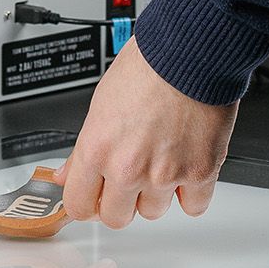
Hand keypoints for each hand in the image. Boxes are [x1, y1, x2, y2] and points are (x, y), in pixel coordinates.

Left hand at [47, 33, 237, 227]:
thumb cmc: (149, 65)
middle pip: (116, 217)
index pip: (79, 206)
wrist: (191, 50)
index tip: (94, 196)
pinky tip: (186, 163)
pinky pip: (193, 206)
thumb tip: (68, 174)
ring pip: (154, 211)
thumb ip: (85, 149)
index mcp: (97, 149)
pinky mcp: (199, 174)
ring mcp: (164, 174)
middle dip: (122, 201)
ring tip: (163, 156)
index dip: (87, 202)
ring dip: (157, 192)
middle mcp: (128, 167)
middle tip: (131, 176)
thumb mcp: (101, 103)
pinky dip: (192, 191)